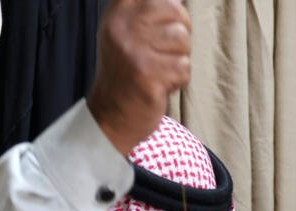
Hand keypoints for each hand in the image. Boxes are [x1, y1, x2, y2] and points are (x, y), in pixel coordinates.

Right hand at [87, 0, 191, 155]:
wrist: (112, 114)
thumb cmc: (127, 71)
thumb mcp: (127, 31)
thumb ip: (150, 11)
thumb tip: (179, 1)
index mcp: (119, 11)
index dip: (173, 13)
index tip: (162, 31)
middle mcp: (123, 27)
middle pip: (178, 15)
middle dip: (180, 37)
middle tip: (162, 55)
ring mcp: (134, 52)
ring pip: (183, 42)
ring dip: (178, 61)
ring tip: (158, 71)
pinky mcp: (148, 76)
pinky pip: (183, 68)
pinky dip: (178, 81)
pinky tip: (159, 86)